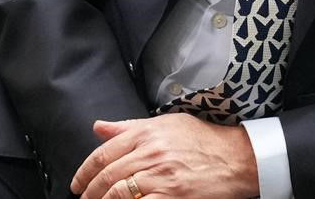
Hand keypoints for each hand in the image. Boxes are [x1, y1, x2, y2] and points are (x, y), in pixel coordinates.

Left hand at [71, 115, 260, 198]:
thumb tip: (99, 127)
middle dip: (89, 191)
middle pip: (108, 175)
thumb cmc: (204, 140)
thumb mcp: (166, 124)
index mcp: (147, 133)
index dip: (85, 171)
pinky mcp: (171, 196)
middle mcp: (151, 153)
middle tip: (83, 198)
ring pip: (118, 193)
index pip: (104, 152)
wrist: (236, 159)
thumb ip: (129, 127)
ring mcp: (160, 176)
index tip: (78, 182)